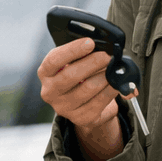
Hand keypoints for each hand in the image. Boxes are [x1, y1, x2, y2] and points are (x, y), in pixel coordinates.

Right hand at [38, 38, 131, 160]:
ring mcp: (64, 107)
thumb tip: (105, 50)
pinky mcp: (80, 118)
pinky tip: (116, 83)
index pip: (54, 60)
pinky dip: (111, 90)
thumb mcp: (74, 62)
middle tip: (107, 56)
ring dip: (105, 76)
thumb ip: (84, 54)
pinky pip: (99, 101)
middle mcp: (50, 92)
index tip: (90, 42)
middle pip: (71, 75)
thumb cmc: (78, 76)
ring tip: (113, 69)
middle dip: (93, 63)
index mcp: (45, 73)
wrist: (82, 103)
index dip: (72, 50)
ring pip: (88, 88)